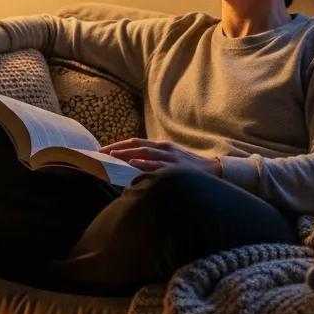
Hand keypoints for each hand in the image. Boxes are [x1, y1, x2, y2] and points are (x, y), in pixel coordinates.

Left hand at [100, 138, 221, 176]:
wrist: (213, 170)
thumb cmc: (188, 167)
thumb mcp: (170, 159)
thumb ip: (154, 159)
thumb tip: (134, 164)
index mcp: (161, 146)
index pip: (135, 143)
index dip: (119, 145)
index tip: (103, 150)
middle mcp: (163, 148)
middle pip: (136, 144)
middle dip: (117, 148)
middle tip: (101, 153)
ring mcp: (170, 156)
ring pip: (144, 152)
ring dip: (126, 153)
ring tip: (111, 156)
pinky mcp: (175, 167)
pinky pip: (157, 164)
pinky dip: (143, 163)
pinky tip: (132, 163)